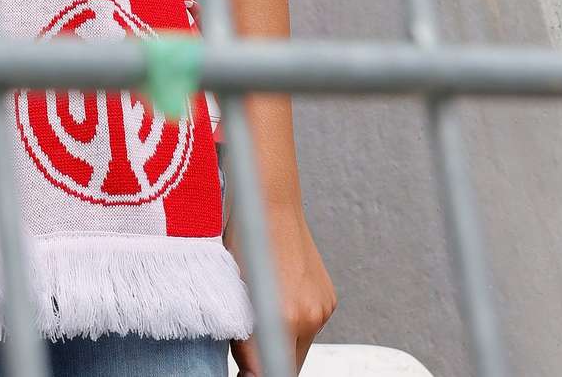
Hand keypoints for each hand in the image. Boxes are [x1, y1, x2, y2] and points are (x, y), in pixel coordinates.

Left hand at [228, 201, 335, 372]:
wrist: (270, 202)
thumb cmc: (244, 238)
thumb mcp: (231, 288)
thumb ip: (240, 330)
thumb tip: (247, 365)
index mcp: (281, 317)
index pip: (273, 371)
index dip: (256, 372)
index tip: (245, 369)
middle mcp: (308, 316)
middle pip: (289, 363)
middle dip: (269, 357)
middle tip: (248, 337)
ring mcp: (323, 308)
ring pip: (300, 345)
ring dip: (283, 340)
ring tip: (262, 306)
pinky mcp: (329, 299)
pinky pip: (310, 324)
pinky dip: (295, 321)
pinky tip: (280, 295)